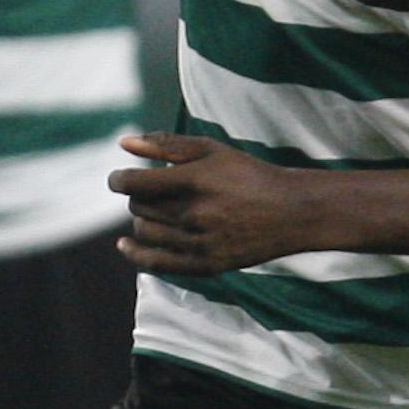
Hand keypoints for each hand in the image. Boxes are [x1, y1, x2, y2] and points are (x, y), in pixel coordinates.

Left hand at [112, 134, 324, 274]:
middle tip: (151, 191)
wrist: (290, 212)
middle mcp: (195, 214)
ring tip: (155, 211)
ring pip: (145, 232)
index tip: (118, 178)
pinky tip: (125, 244)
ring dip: (141, 220)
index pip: (135, 183)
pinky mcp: (206, 265)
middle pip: (139, 207)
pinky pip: (156, 264)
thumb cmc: (248, 174)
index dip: (119, 180)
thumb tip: (123, 143)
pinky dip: (135, 254)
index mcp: (195, 181)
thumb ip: (166, 145)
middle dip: (137, 197)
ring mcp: (200, 242)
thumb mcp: (211, 151)